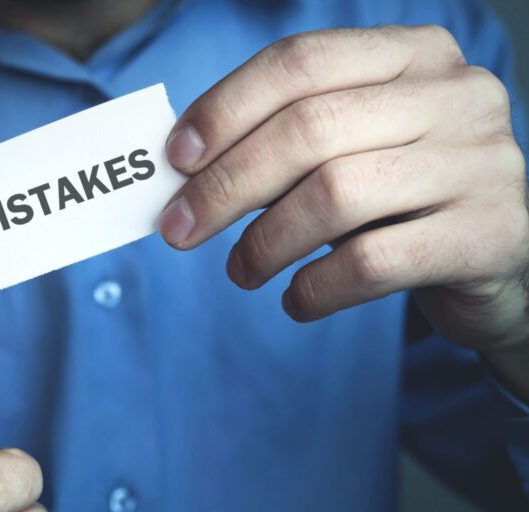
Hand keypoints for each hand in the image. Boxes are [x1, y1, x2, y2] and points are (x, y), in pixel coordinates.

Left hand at [159, 26, 528, 354]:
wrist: (494, 258)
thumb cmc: (396, 198)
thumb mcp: (346, 151)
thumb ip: (280, 143)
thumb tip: (182, 169)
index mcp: (414, 53)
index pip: (300, 62)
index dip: (225, 109)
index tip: (175, 159)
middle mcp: (459, 94)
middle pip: (309, 128)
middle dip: (225, 185)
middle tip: (180, 229)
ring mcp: (483, 162)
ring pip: (336, 195)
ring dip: (264, 242)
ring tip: (240, 271)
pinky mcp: (491, 235)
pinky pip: (372, 263)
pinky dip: (315, 288)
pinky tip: (295, 301)